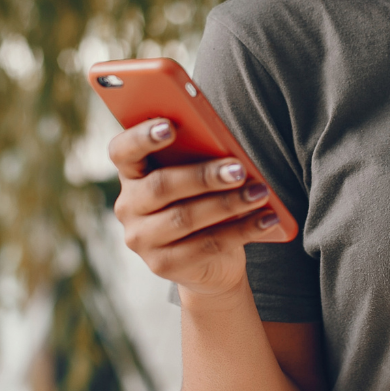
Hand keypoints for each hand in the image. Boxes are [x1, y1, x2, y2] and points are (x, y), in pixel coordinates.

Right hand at [109, 118, 287, 298]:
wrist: (207, 262)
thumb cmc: (201, 201)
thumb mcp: (195, 176)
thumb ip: (197, 158)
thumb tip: (225, 151)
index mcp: (131, 173)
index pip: (122, 150)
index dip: (141, 137)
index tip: (170, 126)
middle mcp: (128, 206)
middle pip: (161, 186)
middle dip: (204, 176)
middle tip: (239, 169)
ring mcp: (142, 239)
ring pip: (185, 218)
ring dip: (229, 204)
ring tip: (260, 192)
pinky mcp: (163, 265)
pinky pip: (206, 245)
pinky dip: (242, 230)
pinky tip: (267, 219)